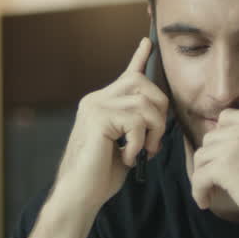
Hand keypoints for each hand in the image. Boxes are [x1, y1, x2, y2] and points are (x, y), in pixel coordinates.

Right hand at [51, 38, 168, 214]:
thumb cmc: (100, 176)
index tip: (147, 42)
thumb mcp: (127, 146)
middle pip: (144, 84)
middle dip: (160, 112)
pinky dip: (139, 143)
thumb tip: (160, 117)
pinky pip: (136, 121)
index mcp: (102, 104)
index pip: (126, 75)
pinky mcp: (97, 118)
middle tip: (155, 142)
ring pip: (144, 104)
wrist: (78, 195)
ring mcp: (95, 107)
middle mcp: (96, 99)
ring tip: (143, 153)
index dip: (139, 58)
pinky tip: (127, 157)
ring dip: (153, 132)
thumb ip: (138, 127)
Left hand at [188, 109, 238, 237]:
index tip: (220, 158)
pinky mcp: (225, 167)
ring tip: (209, 193)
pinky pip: (198, 177)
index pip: (226, 118)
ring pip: (201, 157)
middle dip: (209, 160)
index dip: (219, 138)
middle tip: (215, 181)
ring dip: (202, 177)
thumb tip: (220, 149)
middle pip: (210, 138)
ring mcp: (235, 145)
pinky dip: (198, 191)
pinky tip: (205, 202)